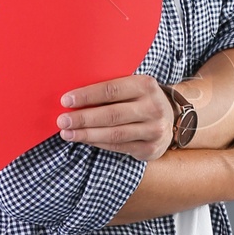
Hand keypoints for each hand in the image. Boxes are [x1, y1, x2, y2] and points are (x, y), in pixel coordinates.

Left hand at [55, 72, 173, 161]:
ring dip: (86, 134)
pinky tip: (83, 140)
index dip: (87, 96)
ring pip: (114, 134)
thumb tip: (74, 96)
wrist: (172, 119)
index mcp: (146, 85)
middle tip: (62, 120)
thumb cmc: (141, 100)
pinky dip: (97, 144)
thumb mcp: (134, 87)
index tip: (65, 100)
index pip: (111, 90)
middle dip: (83, 118)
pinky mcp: (150, 149)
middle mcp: (153, 107)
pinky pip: (118, 147)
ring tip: (67, 133)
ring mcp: (154, 130)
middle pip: (111, 114)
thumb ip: (112, 89)